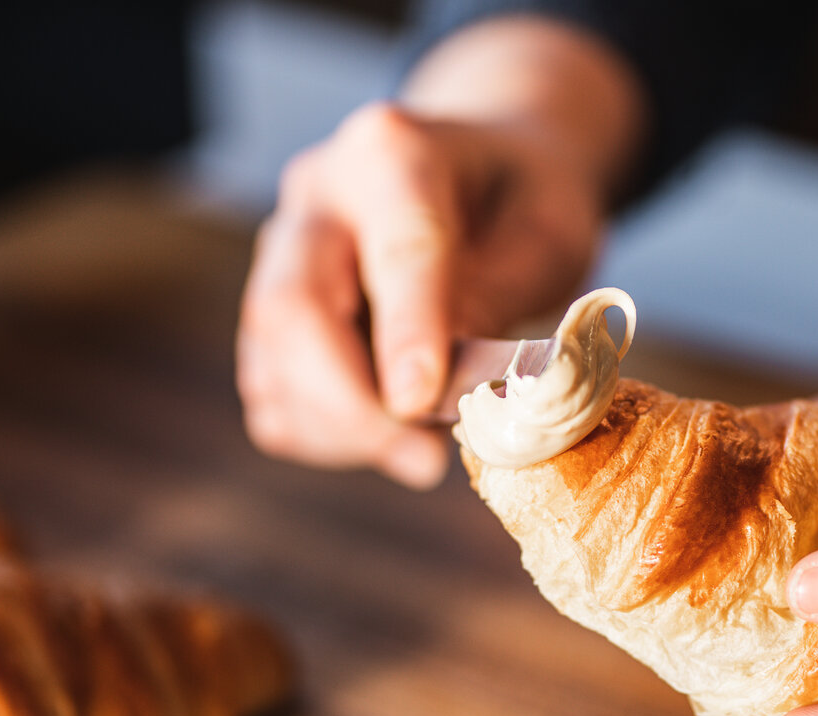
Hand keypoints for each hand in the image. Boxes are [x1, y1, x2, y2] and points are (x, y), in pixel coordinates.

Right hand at [237, 102, 604, 487]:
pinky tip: (384, 433)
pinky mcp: (268, 311)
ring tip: (421, 451)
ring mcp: (280, 253)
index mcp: (394, 153)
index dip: (408, 332)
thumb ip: (497, 298)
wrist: (484, 174)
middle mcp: (317, 196)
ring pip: (270, 362)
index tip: (421, 404)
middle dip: (351, 404)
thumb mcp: (549, 236)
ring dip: (340, 431)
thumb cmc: (525, 203)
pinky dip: (322, 435)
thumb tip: (439, 385)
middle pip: (292, 308)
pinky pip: (270, 394)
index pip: (397, 248)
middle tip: (425, 460)